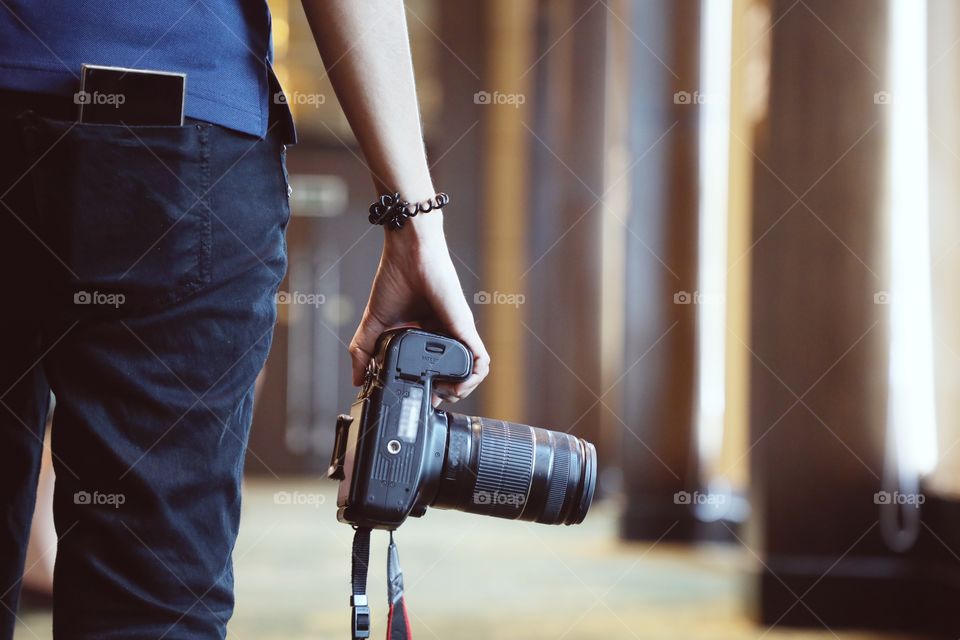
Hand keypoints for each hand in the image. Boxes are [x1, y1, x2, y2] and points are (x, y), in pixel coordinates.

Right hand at [349, 213, 489, 404]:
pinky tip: (459, 386)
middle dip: (449, 395)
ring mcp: (458, 334)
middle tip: (433, 400)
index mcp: (427, 336)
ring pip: (474, 371)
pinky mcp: (465, 328)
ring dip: (465, 390)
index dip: (431, 389)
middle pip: (458, 375)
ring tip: (447, 395)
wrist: (408, 255)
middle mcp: (445, 337)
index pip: (435, 371)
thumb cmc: (395, 281)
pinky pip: (480, 360)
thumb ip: (364, 352)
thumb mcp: (373, 324)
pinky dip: (474, 377)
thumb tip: (357, 380)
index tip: (419, 399)